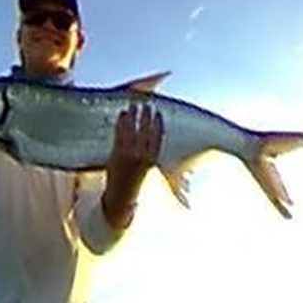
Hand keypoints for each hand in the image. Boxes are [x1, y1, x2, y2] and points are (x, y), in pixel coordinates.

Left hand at [102, 103, 163, 227]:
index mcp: (152, 160)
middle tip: (147, 104)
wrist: (121, 198)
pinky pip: (118, 134)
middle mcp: (140, 156)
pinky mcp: (115, 154)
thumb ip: (167, 169)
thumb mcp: (156, 176)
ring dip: (133, 115)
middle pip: (145, 131)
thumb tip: (187, 175)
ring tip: (133, 104)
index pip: (157, 138)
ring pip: (131, 130)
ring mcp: (127, 154)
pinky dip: (121, 123)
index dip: (158, 125)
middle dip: (146, 116)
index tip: (158, 114)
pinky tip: (122, 114)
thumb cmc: (140, 184)